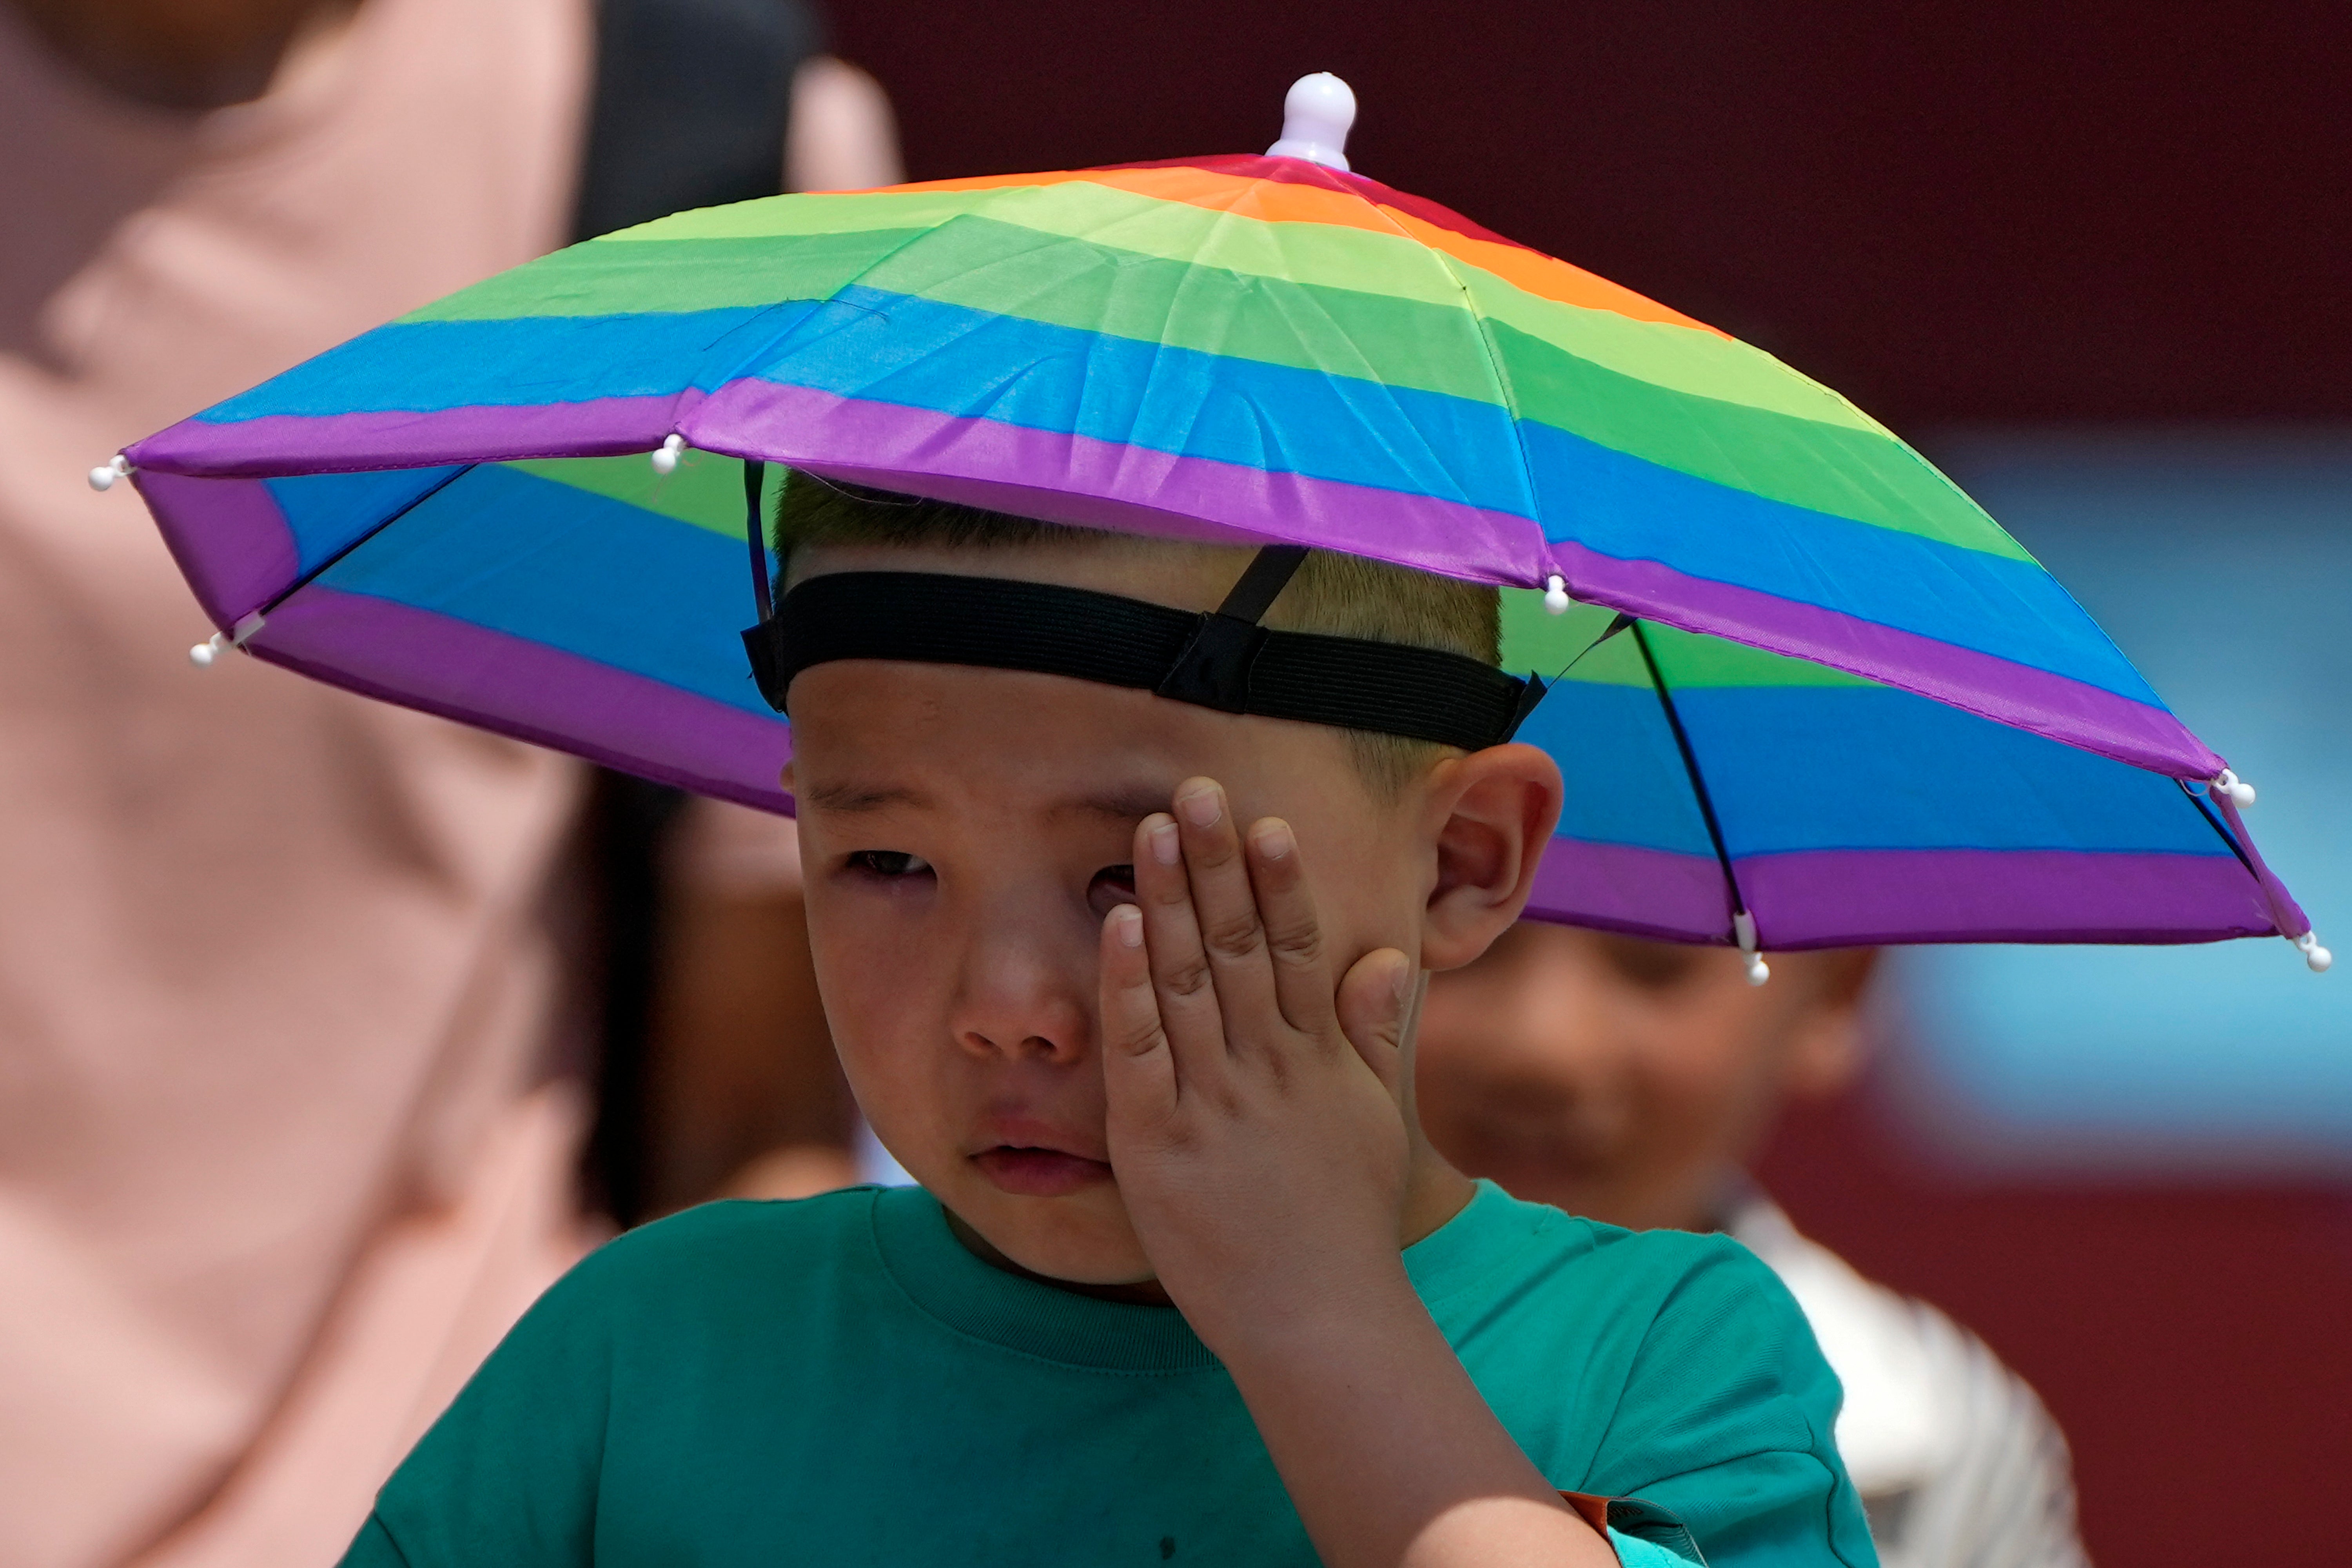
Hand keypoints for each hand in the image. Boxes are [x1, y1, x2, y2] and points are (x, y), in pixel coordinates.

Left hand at [1097, 778, 1612, 1567]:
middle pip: (1237, 944)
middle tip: (1192, 789)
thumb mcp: (1377, 1119)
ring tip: (1149, 828)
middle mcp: (1266, 1066)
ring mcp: (1212, 1100)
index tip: (1264, 822)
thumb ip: (1376, 1033)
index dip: (1279, 881)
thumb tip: (1387, 952)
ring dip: (1168, 898)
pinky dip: (1130, 982)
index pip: (1296, 948)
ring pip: (1187, 979)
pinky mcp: (1157, 1139)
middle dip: (1214, 863)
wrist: (1316, 1316)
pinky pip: (1139, 1046)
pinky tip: (1121, 923)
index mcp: (1316, 1058)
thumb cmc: (1345, 1221)